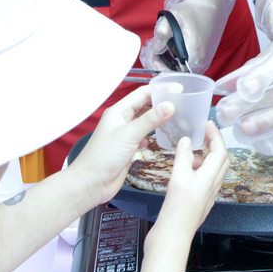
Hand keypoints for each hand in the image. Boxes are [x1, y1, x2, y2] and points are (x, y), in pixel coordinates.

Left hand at [60, 85, 172, 207]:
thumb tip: (169, 105)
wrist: (92, 182)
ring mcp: (125, 134)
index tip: (178, 89)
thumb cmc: (102, 157)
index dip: (160, 90)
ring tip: (176, 117)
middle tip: (181, 102)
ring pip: (145, 121)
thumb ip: (150, 120)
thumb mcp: (129, 135)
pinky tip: (161, 136)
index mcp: (119, 112)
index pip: (142, 94)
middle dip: (161, 103)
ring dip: (159, 118)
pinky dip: (153, 134)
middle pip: (145, 106)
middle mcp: (122, 121)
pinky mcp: (128, 148)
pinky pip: (144, 135)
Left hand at [141, 0, 238, 71]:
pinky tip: (164, 49)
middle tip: (151, 51)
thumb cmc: (192, 11)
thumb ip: (162, 32)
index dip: (161, 70)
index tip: (153, 58)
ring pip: (178, 71)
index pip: (175, 75)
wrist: (208, 6)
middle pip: (175, 75)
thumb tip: (156, 48)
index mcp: (194, 53)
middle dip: (159, 64)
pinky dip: (171, 60)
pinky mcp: (200, 59)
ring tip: (156, 47)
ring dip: (163, 62)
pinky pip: (183, 66)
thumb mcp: (173, 17)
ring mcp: (201, 62)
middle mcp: (200, 62)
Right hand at [145, 124, 230, 241]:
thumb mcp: (178, 179)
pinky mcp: (200, 202)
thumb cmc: (176, 213)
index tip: (208, 124)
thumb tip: (186, 141)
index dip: (215, 135)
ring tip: (192, 151)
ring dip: (207, 157)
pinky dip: (200, 169)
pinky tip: (187, 170)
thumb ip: (183, 157)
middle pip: (222, 160)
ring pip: (214, 170)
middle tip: (204, 133)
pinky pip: (206, 180)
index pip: (220, 151)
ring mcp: (207, 195)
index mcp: (209, 179)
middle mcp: (212, 187)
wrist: (172, 238)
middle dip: (216, 144)